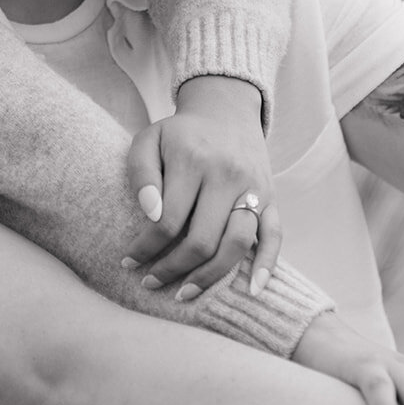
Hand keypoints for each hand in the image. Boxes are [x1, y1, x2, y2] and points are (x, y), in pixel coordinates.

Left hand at [123, 75, 280, 296]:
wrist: (225, 110)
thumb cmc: (179, 134)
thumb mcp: (148, 140)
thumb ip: (141, 174)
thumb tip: (150, 214)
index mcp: (192, 161)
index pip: (167, 221)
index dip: (145, 249)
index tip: (128, 263)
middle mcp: (227, 176)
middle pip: (201, 240)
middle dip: (171, 269)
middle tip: (150, 282)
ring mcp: (254, 188)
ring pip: (236, 245)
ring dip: (209, 277)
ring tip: (184, 293)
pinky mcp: (272, 197)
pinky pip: (275, 236)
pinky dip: (267, 266)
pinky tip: (253, 291)